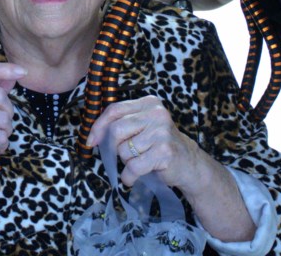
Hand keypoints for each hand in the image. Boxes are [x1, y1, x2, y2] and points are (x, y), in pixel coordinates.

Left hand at [86, 95, 204, 189]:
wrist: (189, 164)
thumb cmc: (159, 146)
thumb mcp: (143, 127)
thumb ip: (122, 124)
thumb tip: (93, 136)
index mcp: (149, 103)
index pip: (115, 110)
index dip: (98, 126)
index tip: (91, 141)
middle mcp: (156, 114)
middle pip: (116, 130)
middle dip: (114, 148)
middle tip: (123, 156)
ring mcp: (161, 132)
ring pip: (124, 150)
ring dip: (126, 162)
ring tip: (140, 162)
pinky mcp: (164, 152)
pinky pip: (133, 167)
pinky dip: (129, 176)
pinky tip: (135, 177)